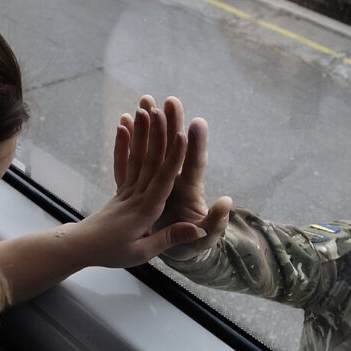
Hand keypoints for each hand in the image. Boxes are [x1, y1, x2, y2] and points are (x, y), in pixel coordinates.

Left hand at [69, 105, 206, 267]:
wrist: (82, 248)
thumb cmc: (113, 253)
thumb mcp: (143, 252)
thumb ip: (169, 238)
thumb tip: (197, 228)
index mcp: (145, 211)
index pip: (163, 180)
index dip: (173, 158)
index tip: (182, 135)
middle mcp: (136, 195)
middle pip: (150, 161)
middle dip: (158, 134)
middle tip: (162, 108)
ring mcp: (126, 190)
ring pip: (137, 157)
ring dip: (142, 132)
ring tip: (145, 108)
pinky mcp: (120, 188)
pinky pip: (122, 162)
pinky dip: (123, 144)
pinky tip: (123, 125)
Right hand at [131, 95, 231, 261]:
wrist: (174, 251)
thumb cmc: (191, 248)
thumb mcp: (204, 241)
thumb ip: (215, 224)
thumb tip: (226, 202)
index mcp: (190, 192)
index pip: (195, 165)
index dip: (197, 146)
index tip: (197, 123)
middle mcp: (175, 180)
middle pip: (175, 148)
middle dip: (174, 124)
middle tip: (170, 101)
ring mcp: (158, 180)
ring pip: (154, 147)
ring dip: (151, 124)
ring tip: (145, 100)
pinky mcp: (143, 185)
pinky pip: (133, 160)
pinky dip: (129, 141)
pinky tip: (124, 120)